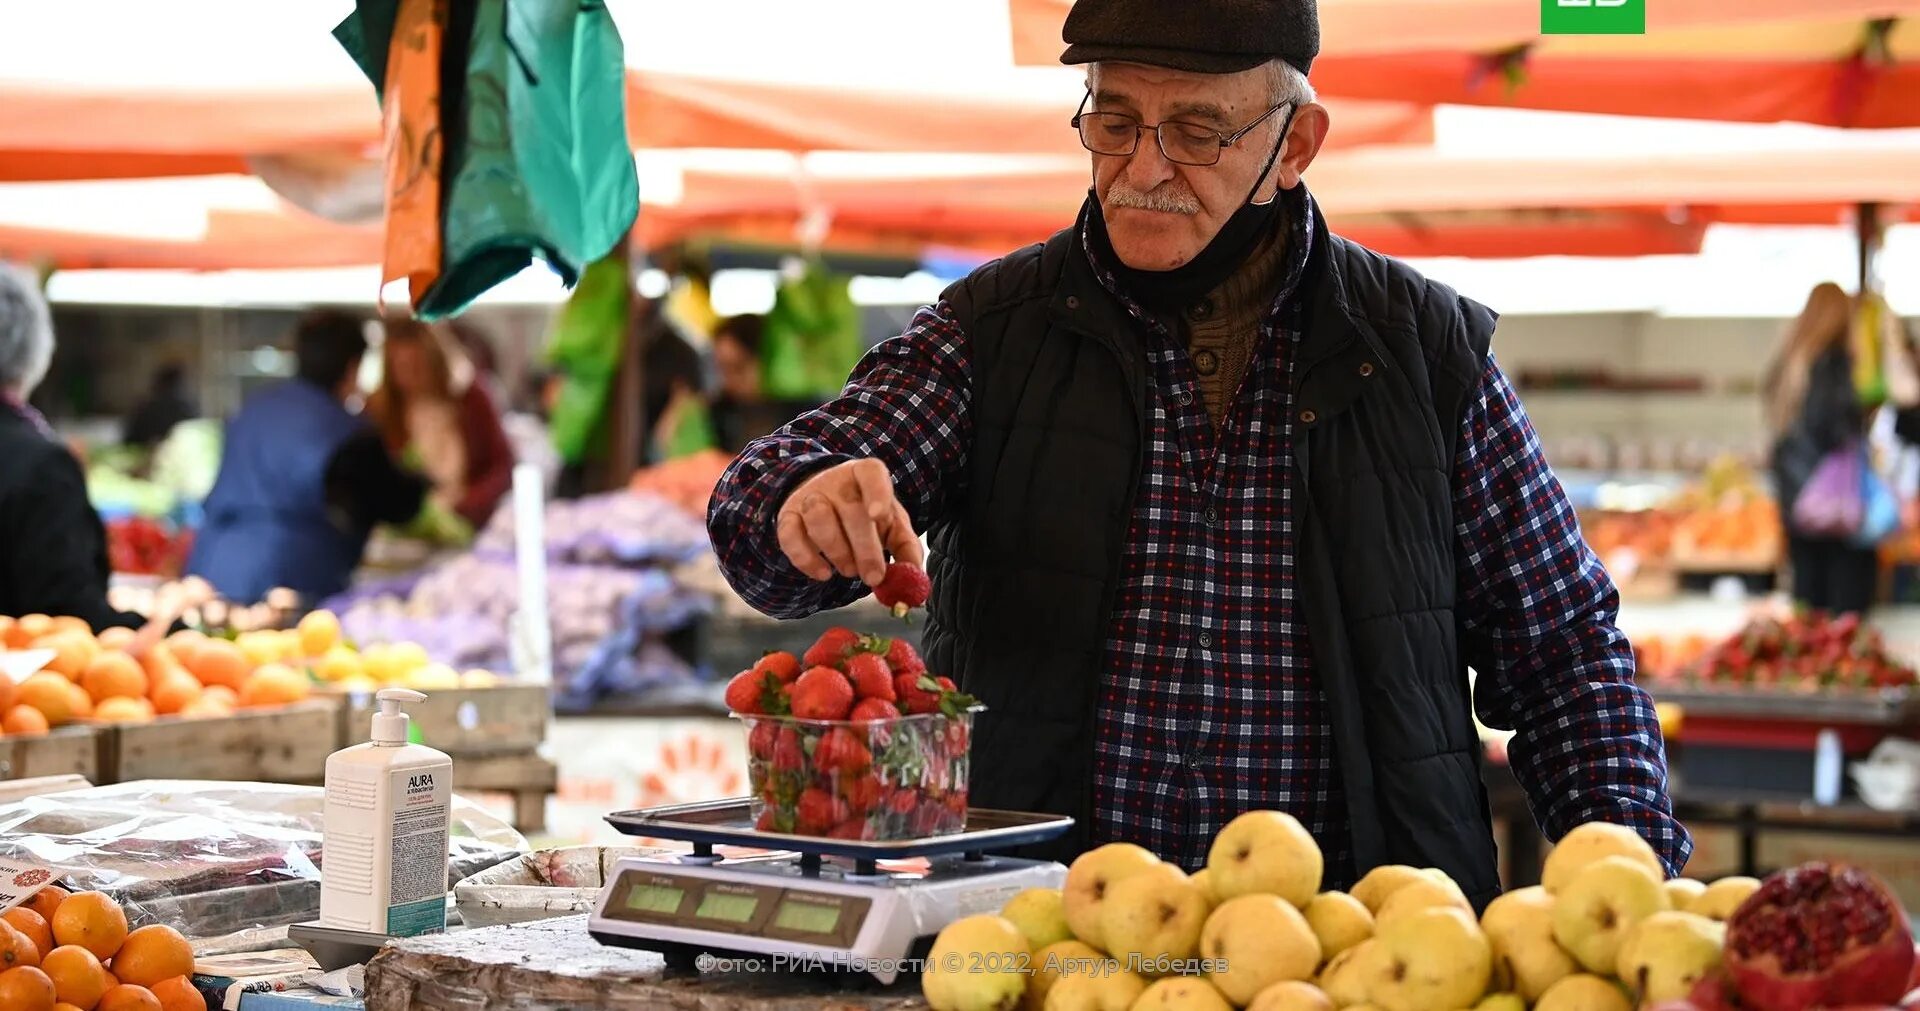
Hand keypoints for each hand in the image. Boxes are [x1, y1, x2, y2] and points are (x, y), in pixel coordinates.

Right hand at [776, 458, 922, 585]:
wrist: (827, 504)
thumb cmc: (865, 514)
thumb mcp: (891, 525)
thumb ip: (906, 549)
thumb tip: (914, 577)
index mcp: (866, 475)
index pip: (871, 473)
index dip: (876, 493)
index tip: (879, 516)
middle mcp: (836, 481)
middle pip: (849, 508)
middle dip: (864, 548)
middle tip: (874, 577)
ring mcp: (809, 496)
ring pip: (818, 518)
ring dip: (837, 551)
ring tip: (849, 570)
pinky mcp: (788, 516)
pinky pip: (790, 536)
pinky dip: (806, 559)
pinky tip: (824, 573)